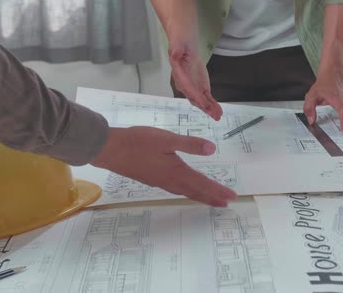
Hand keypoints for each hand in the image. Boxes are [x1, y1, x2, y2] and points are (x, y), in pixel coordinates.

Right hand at [91, 126, 237, 206]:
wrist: (110, 150)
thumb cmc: (138, 142)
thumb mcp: (166, 139)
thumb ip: (189, 144)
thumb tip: (212, 149)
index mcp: (177, 172)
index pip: (203, 184)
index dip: (218, 190)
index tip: (232, 197)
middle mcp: (170, 181)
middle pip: (196, 192)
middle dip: (212, 197)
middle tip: (226, 203)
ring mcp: (160, 181)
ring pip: (185, 191)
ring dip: (200, 196)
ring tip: (212, 199)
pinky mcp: (152, 179)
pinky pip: (176, 189)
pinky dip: (187, 191)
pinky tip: (185, 188)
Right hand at [169, 42, 222, 120]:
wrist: (184, 43)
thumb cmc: (180, 42)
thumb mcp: (177, 44)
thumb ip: (176, 50)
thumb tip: (174, 54)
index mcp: (179, 74)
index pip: (187, 86)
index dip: (195, 95)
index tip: (203, 102)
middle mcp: (185, 84)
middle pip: (194, 97)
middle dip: (204, 106)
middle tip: (213, 114)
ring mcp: (193, 86)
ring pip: (201, 100)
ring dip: (209, 109)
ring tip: (218, 116)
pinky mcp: (200, 86)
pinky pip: (206, 97)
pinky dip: (212, 104)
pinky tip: (218, 111)